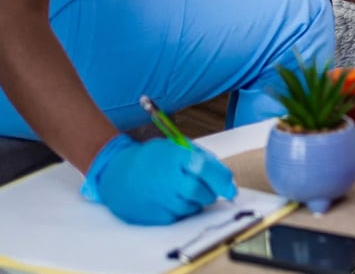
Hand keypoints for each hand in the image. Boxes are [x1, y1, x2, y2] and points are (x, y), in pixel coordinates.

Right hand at [82, 134, 236, 224]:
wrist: (116, 174)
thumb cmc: (150, 158)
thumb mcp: (175, 147)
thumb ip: (200, 157)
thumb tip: (224, 176)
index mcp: (178, 158)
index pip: (209, 170)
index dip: (224, 180)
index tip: (230, 186)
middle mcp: (172, 180)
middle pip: (205, 192)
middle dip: (211, 190)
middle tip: (206, 185)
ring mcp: (164, 200)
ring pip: (195, 206)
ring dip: (197, 200)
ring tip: (183, 188)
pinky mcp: (157, 216)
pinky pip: (181, 216)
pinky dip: (183, 209)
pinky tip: (172, 198)